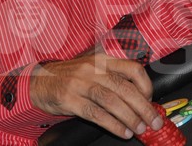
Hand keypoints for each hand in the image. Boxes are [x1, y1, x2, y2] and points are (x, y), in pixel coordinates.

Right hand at [29, 53, 162, 138]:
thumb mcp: (92, 69)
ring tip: (139, 129)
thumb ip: (113, 78)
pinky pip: (95, 114)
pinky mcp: (69, 99)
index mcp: (102, 59)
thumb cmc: (70, 77)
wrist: (38, 81)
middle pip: (125, 88)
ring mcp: (80, 83)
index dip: (146, 86)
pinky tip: (122, 132)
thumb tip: (141, 99)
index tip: (151, 101)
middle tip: (153, 122)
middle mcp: (93, 69)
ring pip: (112, 101)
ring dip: (130, 118)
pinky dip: (112, 125)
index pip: (133, 68)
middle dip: (144, 108)